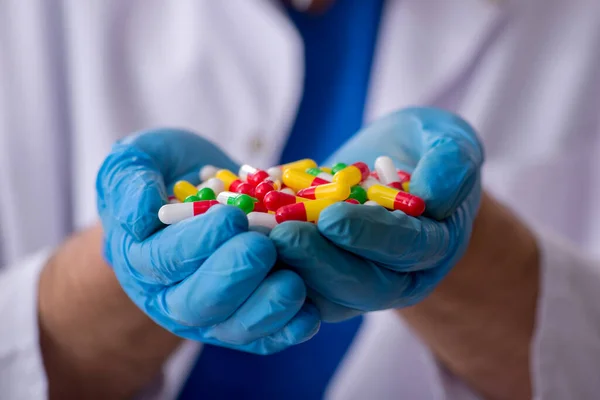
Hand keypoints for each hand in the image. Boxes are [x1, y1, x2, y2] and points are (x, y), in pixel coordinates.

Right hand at [97, 128, 319, 353]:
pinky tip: (310, 315)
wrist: (195, 191)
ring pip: (234, 326)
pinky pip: (264, 337)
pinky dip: (287, 330)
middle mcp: (171, 295)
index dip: (197, 243)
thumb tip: (141, 213)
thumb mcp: (135, 161)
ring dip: (265, 309)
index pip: (164, 260)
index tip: (231, 218)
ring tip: (294, 284)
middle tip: (263, 249)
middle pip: (198, 303)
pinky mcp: (243, 319)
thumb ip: (130, 181)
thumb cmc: (162, 174)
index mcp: (141, 259)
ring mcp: (210, 313)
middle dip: (233, 277)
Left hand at [270, 108, 483, 321]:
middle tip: (282, 236)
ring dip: (287, 269)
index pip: (405, 247)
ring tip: (253, 241)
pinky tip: (241, 239)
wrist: (399, 168)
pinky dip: (269, 265)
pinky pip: (297, 282)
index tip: (331, 218)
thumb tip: (433, 197)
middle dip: (319, 261)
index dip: (369, 235)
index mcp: (433, 246)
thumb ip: (452, 163)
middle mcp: (397, 276)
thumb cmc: (428, 151)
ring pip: (323, 292)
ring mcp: (358, 282)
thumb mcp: (450, 142)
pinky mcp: (324, 278)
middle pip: (360, 284)